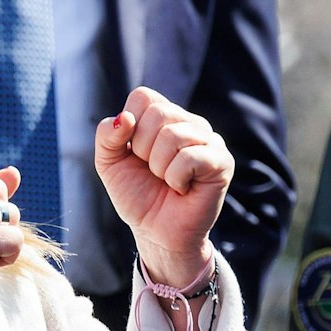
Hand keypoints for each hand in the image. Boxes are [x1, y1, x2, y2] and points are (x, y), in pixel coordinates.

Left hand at [95, 88, 232, 287]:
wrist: (156, 233)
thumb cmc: (137, 195)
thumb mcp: (109, 163)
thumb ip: (107, 136)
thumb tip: (125, 118)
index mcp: (165, 116)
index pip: (143, 97)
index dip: (130, 127)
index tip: (135, 153)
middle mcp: (190, 122)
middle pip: (158, 113)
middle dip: (143, 150)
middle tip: (153, 171)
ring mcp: (209, 140)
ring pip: (172, 136)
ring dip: (159, 167)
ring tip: (167, 180)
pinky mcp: (222, 162)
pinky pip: (189, 158)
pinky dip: (175, 178)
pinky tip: (182, 188)